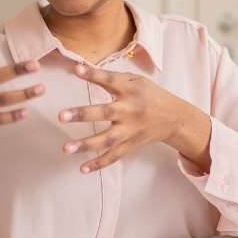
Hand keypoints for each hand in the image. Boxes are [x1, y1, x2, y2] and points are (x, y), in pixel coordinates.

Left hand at [59, 63, 211, 172]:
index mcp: (130, 90)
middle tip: (61, 116)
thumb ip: (114, 77)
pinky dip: (99, 164)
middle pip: (104, 113)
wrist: (176, 118)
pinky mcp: (131, 145)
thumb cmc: (152, 96)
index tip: (77, 70)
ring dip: (85, 144)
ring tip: (66, 148)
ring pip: (107, 139)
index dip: (94, 75)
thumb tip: (83, 68)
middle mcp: (130, 110)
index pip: (110, 80)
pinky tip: (82, 168)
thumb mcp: (138, 80)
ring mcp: (130, 130)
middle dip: (82, 114)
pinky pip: (114, 157)